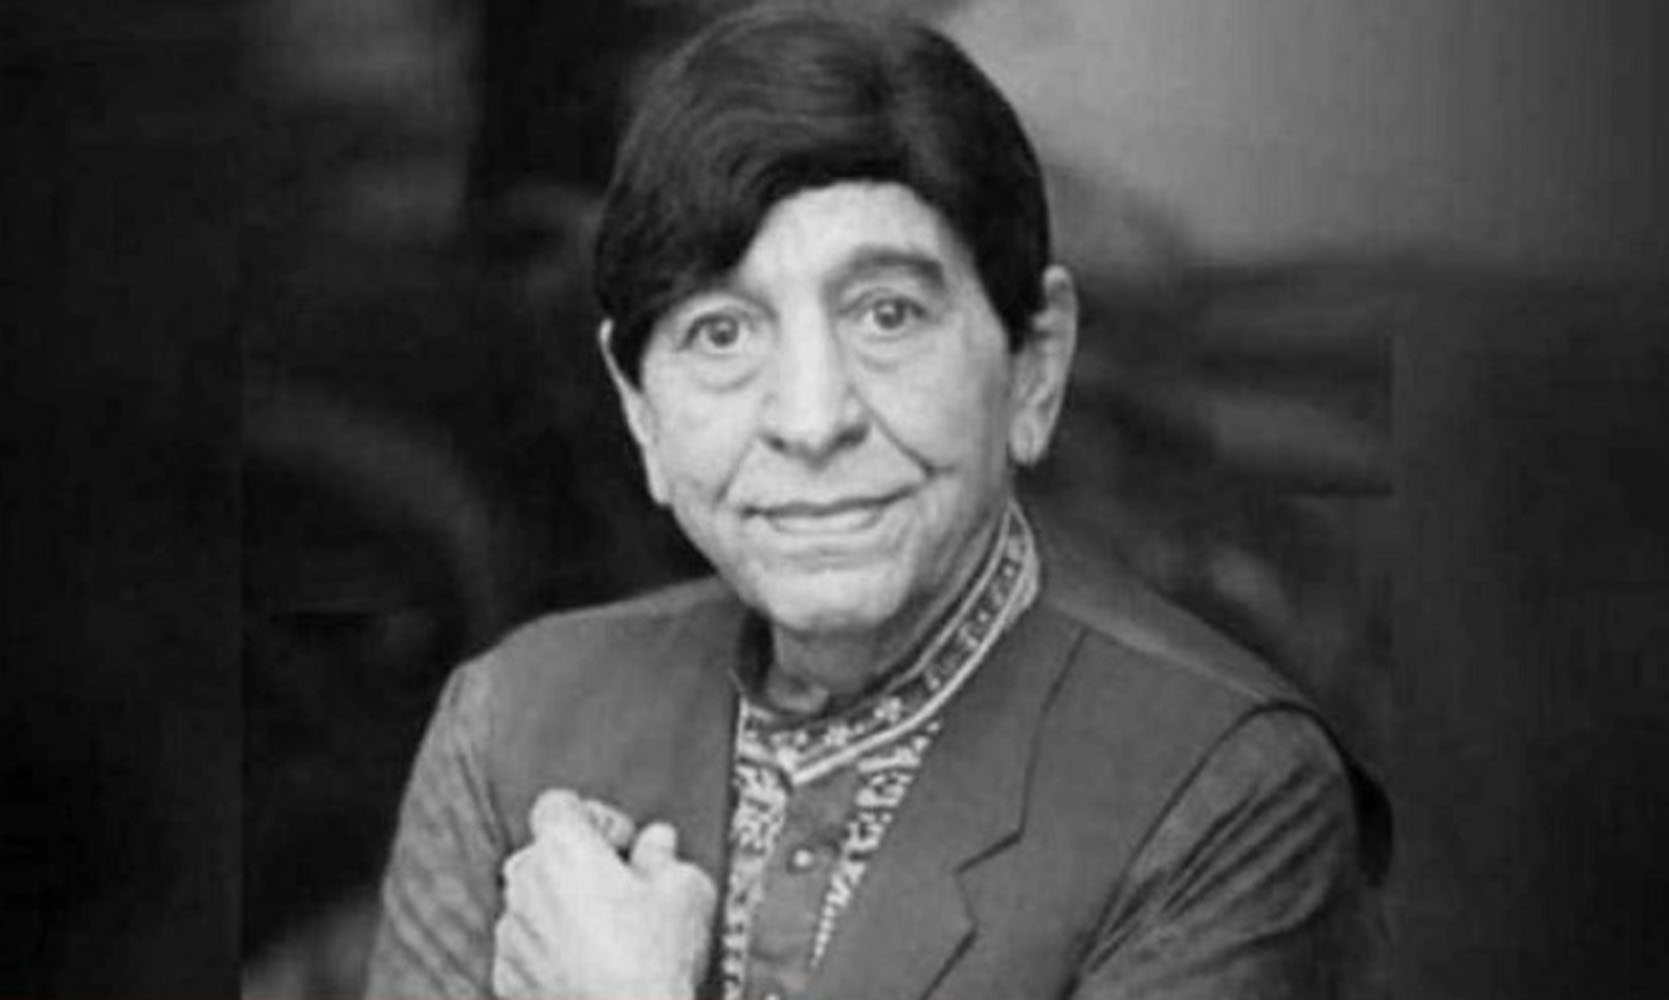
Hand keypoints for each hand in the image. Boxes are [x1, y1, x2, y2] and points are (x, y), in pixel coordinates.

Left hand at [492, 789, 717, 999]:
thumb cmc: (656, 961)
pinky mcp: (507, 981)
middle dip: (579, 865)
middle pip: (542, 854)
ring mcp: (511, 937)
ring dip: (564, 910)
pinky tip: (593, 970)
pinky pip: (528, 950)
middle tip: (624, 888)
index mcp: (562, 848)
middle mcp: (524, 886)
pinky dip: (552, 953)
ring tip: (614, 937)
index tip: (625, 844)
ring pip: (533, 905)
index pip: (559, 804)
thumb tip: (657, 843)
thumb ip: (666, 855)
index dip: (596, 817)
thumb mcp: (685, 890)